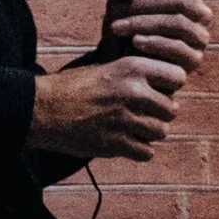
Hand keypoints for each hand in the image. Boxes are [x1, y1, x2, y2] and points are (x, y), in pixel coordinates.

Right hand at [30, 54, 182, 163]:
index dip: (171, 86)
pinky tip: (126, 142)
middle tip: (143, 113)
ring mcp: (123, 119)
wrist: (41, 108)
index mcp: (131, 68)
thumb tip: (166, 81)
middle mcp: (132, 92)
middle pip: (171, 109)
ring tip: (134, 128)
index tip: (159, 90)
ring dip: (150, 132)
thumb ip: (135, 72)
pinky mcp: (114, 144)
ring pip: (161, 132)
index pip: (177, 76)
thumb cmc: (73, 86)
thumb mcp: (105, 66)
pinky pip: (146, 152)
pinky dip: (139, 150)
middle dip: (160, 113)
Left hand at [101, 0, 212, 85]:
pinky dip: (154, 43)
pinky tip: (135, 42)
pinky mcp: (194, 58)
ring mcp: (199, 35)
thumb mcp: (117, 4)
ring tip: (118, 27)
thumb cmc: (124, 24)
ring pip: (177, 22)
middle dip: (143, 3)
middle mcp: (199, 11)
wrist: (119, 61)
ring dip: (143, 24)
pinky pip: (178, 47)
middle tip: (115, 10)